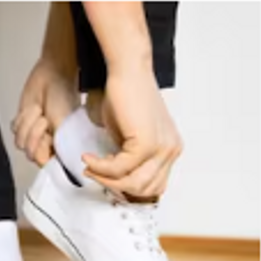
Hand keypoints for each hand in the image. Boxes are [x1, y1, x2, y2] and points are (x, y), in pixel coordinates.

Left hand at [12, 59, 78, 165]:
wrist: (52, 76)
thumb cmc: (63, 97)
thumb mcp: (65, 125)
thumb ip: (59, 147)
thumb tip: (51, 163)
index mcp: (61, 147)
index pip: (46, 164)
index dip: (43, 152)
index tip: (48, 138)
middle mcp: (48, 144)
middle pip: (31, 154)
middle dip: (35, 134)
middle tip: (45, 120)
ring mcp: (33, 134)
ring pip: (20, 142)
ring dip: (29, 123)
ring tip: (40, 111)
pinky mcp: (22, 124)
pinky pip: (14, 129)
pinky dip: (22, 117)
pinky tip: (33, 109)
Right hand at [83, 72, 182, 197]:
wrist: (128, 71)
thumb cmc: (126, 95)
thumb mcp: (128, 135)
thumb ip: (127, 157)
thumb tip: (113, 176)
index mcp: (169, 149)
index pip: (153, 185)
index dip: (127, 187)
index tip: (106, 179)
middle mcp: (171, 150)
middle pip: (145, 189)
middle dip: (115, 186)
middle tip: (94, 174)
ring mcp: (162, 148)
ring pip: (134, 183)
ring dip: (106, 179)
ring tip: (90, 167)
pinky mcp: (147, 143)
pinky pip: (120, 168)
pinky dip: (100, 167)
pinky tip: (89, 158)